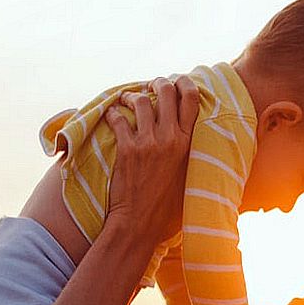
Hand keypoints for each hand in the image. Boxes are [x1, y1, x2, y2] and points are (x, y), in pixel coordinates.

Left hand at [102, 75, 199, 248]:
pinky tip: (112, 117)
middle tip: (150, 87)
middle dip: (157, 83)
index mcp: (189, 144)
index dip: (183, 83)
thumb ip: (188, 152)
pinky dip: (113, 113)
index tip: (176, 82)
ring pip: (142, 100)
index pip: (191, 99)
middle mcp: (171, 139)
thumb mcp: (188, 175)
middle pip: (166, 91)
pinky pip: (118, 118)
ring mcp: (149, 143)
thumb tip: (187, 134)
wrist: (141, 223)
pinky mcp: (128, 150)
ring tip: (129, 102)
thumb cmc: (166, 206)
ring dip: (133, 97)